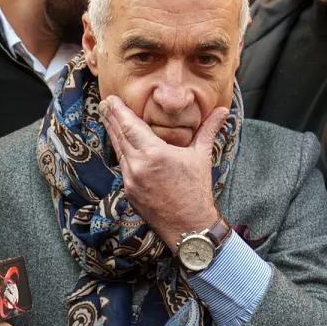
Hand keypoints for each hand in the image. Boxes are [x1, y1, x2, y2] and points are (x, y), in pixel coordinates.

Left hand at [100, 95, 227, 249]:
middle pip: (120, 136)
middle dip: (111, 118)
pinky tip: (119, 143)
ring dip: (113, 133)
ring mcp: (131, 179)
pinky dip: (120, 151)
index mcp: (155, 154)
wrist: (188, 226)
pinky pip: (122, 165)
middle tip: (104, 103)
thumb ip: (208, 130)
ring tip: (108, 118)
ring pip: (118, 150)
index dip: (119, 111)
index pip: (131, 126)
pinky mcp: (129, 191)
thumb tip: (222, 110)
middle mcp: (138, 165)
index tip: (111, 98)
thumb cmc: (197, 191)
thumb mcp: (202, 156)